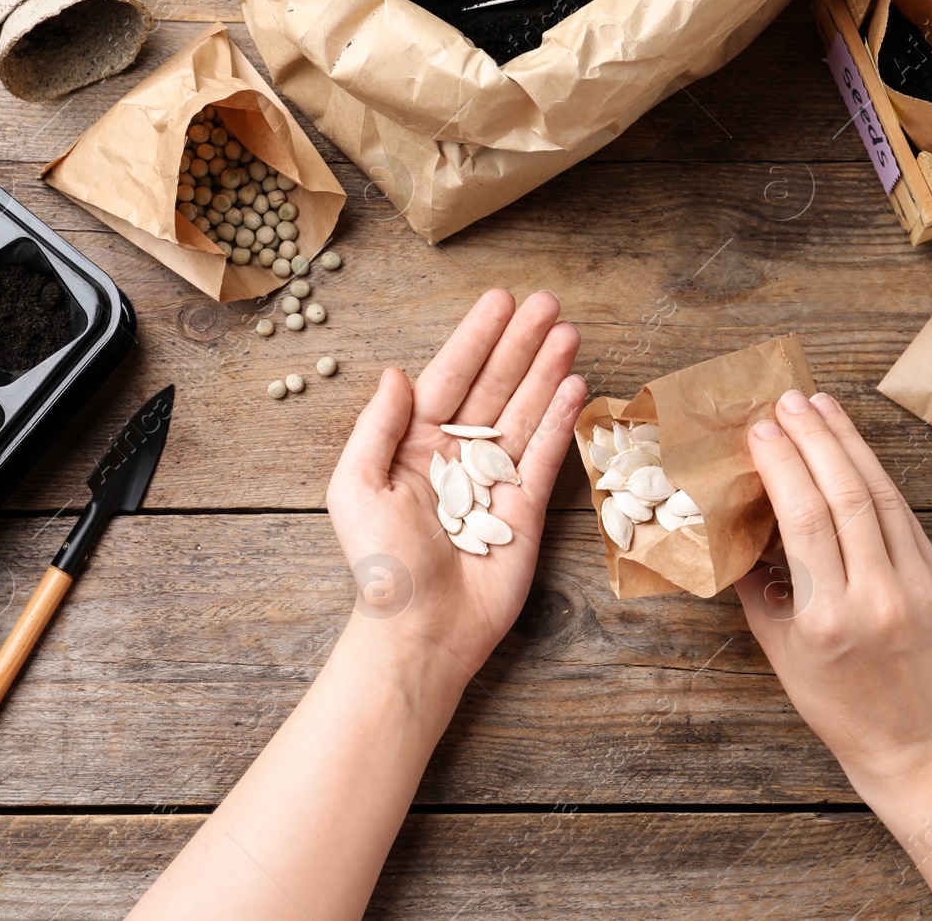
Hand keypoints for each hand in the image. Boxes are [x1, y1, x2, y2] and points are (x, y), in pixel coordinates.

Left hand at [326, 289, 584, 681]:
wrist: (419, 630)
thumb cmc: (381, 565)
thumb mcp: (356, 487)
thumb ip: (378, 426)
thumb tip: (396, 373)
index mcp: (413, 445)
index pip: (450, 377)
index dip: (476, 338)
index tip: (501, 301)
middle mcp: (456, 455)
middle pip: (494, 386)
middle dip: (521, 343)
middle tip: (549, 303)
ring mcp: (494, 480)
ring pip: (524, 412)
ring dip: (547, 372)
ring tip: (569, 333)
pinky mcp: (526, 509)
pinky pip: (546, 455)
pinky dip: (561, 420)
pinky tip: (575, 386)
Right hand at [737, 390, 931, 793]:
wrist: (916, 740)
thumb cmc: (839, 704)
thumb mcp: (780, 652)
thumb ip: (760, 585)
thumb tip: (744, 521)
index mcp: (826, 619)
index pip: (804, 520)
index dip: (782, 466)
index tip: (760, 431)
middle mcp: (874, 596)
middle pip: (843, 495)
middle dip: (813, 438)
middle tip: (787, 400)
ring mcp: (913, 584)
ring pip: (878, 494)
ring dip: (848, 442)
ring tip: (820, 406)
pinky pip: (901, 513)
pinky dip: (874, 474)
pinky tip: (853, 448)